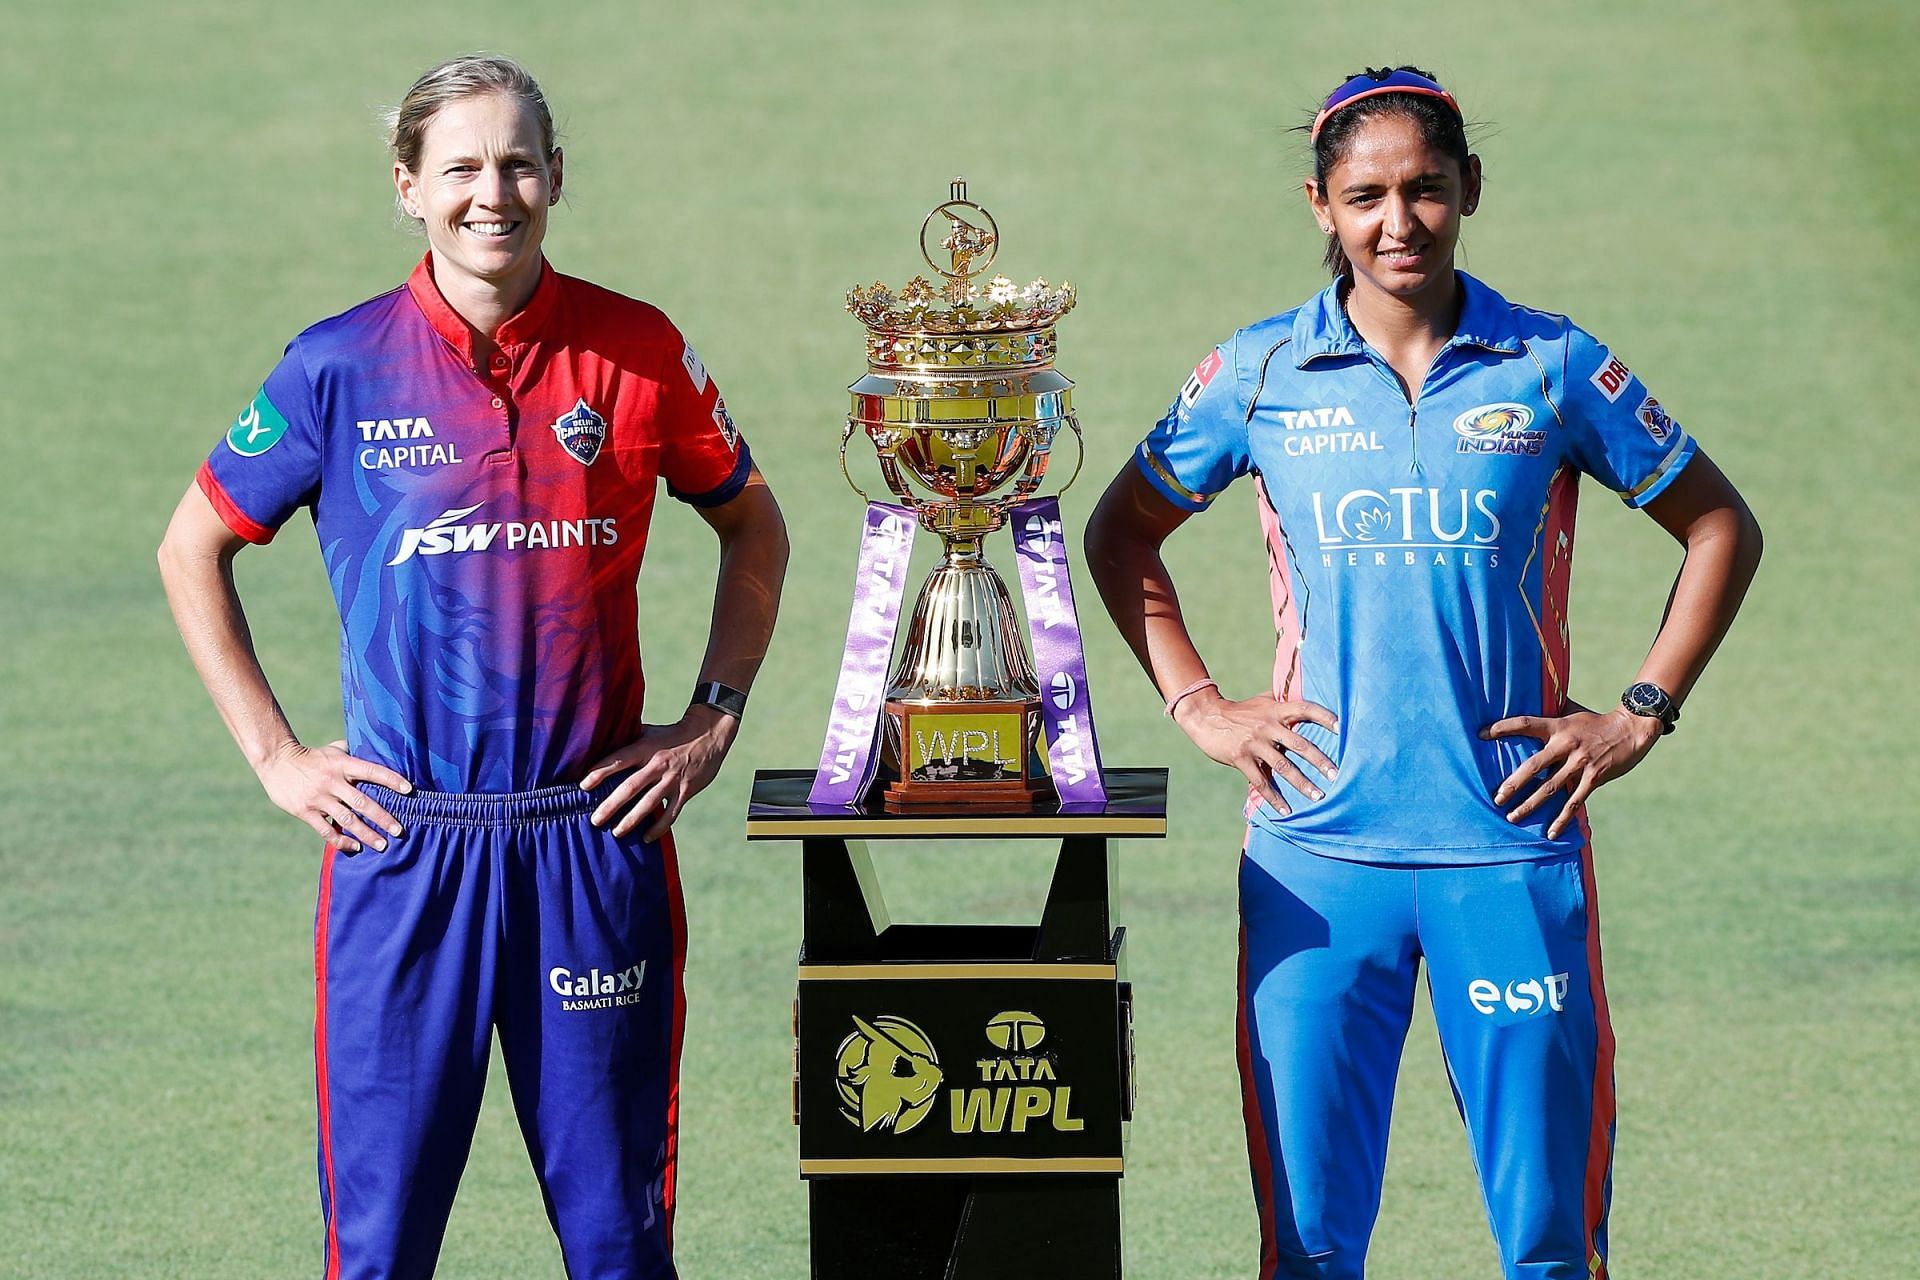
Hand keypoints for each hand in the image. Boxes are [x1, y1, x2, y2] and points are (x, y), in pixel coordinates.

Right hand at [256, 739, 411, 853]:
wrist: (276, 761)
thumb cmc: (311, 756)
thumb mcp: (333, 750)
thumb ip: (353, 753)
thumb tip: (376, 749)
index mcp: (342, 765)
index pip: (372, 771)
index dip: (391, 780)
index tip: (409, 790)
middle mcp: (332, 782)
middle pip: (363, 802)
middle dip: (383, 818)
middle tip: (399, 830)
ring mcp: (319, 798)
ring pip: (347, 820)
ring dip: (366, 834)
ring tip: (383, 845)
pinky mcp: (305, 811)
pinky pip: (326, 830)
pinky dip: (341, 841)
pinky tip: (355, 848)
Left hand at [583, 708, 739, 841]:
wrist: (708, 735)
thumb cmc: (672, 734)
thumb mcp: (649, 732)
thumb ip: (628, 741)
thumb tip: (601, 743)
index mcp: (645, 748)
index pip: (618, 761)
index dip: (600, 772)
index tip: (583, 786)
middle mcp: (657, 764)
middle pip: (630, 787)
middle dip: (610, 805)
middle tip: (594, 820)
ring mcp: (673, 779)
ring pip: (649, 803)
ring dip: (631, 820)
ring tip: (616, 833)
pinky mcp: (686, 791)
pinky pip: (671, 813)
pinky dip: (659, 827)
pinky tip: (646, 838)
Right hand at [1171, 689, 1337, 813]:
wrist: (1206, 716)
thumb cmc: (1240, 710)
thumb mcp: (1262, 701)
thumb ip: (1283, 702)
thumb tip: (1307, 699)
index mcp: (1276, 710)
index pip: (1305, 709)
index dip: (1324, 717)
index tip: (1341, 729)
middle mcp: (1267, 726)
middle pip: (1299, 744)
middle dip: (1319, 761)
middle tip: (1335, 775)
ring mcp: (1254, 743)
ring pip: (1283, 766)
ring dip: (1302, 783)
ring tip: (1318, 796)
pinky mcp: (1241, 758)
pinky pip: (1261, 782)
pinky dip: (1274, 798)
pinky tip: (1286, 810)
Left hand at [1483, 702, 1662, 837]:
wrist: (1631, 728)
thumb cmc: (1595, 721)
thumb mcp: (1570, 711)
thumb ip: (1550, 711)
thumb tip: (1527, 697)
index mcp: (1557, 726)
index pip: (1525, 723)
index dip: (1503, 727)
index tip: (1481, 734)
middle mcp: (1566, 744)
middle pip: (1534, 765)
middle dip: (1513, 783)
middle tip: (1497, 797)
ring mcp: (1581, 762)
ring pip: (1551, 787)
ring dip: (1531, 804)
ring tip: (1512, 817)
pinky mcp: (1595, 777)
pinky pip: (1575, 801)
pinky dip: (1562, 818)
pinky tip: (1550, 832)